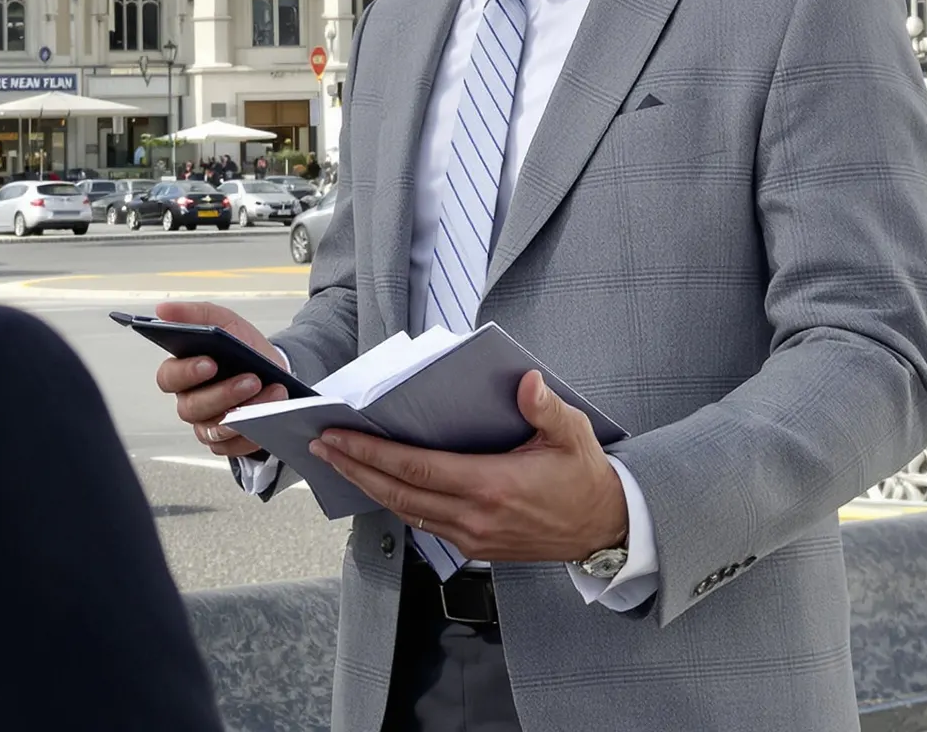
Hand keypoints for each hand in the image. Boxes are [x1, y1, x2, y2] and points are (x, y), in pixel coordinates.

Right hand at [152, 300, 290, 457]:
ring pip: (212, 429)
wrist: (273, 369)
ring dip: (242, 412)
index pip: (169, 377)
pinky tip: (268, 418)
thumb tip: (162, 311)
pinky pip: (231, 447)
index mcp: (183, 371)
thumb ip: (194, 314)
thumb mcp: (224, 321)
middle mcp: (190, 401)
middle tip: (251, 379)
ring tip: (269, 393)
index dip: (187, 372)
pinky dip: (251, 434)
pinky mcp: (224, 443)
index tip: (211, 362)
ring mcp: (205, 425)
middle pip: (191, 407)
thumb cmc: (242, 346)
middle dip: (223, 393)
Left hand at [309, 371, 628, 562]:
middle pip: (399, 493)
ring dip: (368, 487)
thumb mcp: (572, 434)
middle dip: (354, 468)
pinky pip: (425, 524)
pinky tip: (379, 485)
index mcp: (491, 485)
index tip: (338, 436)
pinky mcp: (477, 545)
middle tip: (320, 447)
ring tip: (338, 462)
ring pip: (406, 512)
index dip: (372, 453)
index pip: (416, 469)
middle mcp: (475, 516)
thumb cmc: (584, 475)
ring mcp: (474, 536)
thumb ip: (546, 408)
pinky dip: (395, 503)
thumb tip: (526, 380)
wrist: (606, 529)